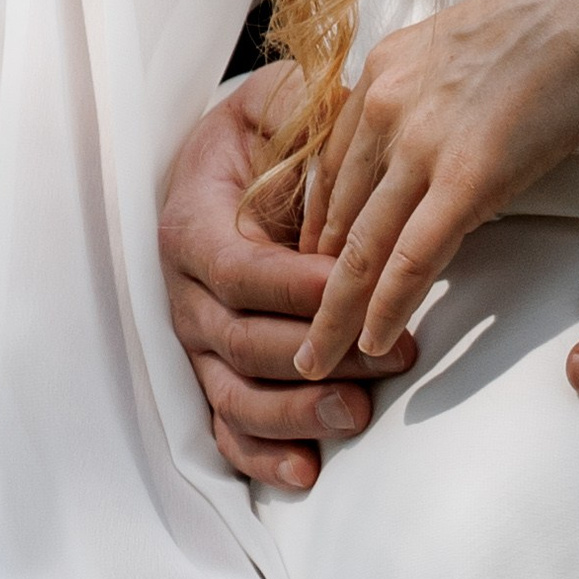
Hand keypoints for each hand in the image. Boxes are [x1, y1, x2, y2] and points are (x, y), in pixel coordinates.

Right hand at [159, 70, 416, 494]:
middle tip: (393, 358)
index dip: (294, 290)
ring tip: (356, 419)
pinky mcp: (215, 379)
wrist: (231, 171)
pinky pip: (228, 432)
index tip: (352, 289)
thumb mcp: (276, 104)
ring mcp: (198, 346)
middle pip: (241, 345)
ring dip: (296, 417)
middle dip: (317, 358)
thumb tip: (342, 121)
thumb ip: (299, 112)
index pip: (238, 272)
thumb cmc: (264, 140)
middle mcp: (185, 295)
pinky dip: (264, 459)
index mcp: (192, 228)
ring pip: (233, 397)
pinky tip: (308, 474)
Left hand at [297, 0, 578, 374]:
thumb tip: (439, 149)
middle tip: (301, 323)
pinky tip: (371, 343)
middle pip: (332, 214)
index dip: (317, 227)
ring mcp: (419, 143)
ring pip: (359, 248)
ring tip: (319, 358)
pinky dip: (385, 309)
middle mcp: (384, 106)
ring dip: (336, 313)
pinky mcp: (464, 178)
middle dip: (311, 279)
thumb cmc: (553, 24)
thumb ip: (434, 104)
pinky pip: (408, 260)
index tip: (311, 265)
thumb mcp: (464, 55)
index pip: (332, 167)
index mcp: (383, 73)